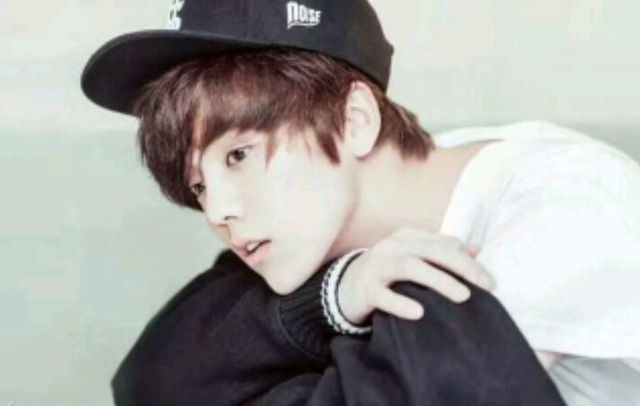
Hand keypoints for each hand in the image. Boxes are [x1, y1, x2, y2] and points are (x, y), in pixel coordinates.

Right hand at [337, 228, 494, 324]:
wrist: (342, 288)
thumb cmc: (386, 274)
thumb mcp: (413, 257)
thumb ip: (441, 252)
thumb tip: (476, 249)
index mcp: (407, 237)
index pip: (443, 244)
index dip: (469, 261)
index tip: (490, 282)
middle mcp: (392, 247)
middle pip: (432, 252)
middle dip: (462, 268)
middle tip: (485, 287)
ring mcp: (376, 267)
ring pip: (410, 267)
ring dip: (439, 280)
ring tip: (463, 296)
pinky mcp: (364, 289)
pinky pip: (383, 296)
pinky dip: (401, 303)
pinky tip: (419, 313)